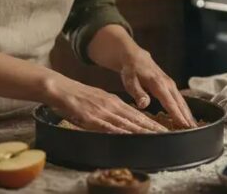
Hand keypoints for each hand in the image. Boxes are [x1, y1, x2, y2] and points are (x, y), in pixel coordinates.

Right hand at [42, 73, 167, 133]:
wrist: (61, 89)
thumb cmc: (77, 96)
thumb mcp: (98, 99)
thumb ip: (110, 108)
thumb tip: (120, 119)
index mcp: (113, 101)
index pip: (135, 113)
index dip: (149, 122)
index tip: (162, 129)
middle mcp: (111, 106)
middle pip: (135, 118)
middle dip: (151, 127)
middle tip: (165, 134)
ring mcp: (102, 112)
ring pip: (125, 123)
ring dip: (141, 131)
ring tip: (154, 137)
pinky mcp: (92, 119)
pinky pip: (108, 127)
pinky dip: (120, 132)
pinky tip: (129, 137)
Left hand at [119, 49, 196, 128]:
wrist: (135, 57)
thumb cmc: (131, 71)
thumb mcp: (129, 81)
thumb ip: (138, 93)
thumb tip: (144, 104)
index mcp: (158, 84)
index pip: (170, 103)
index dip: (177, 115)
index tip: (184, 125)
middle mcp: (168, 84)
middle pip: (180, 103)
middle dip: (187, 117)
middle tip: (194, 131)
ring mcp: (171, 84)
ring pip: (182, 101)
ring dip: (188, 114)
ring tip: (194, 127)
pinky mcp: (171, 86)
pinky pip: (180, 99)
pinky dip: (185, 109)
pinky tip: (187, 118)